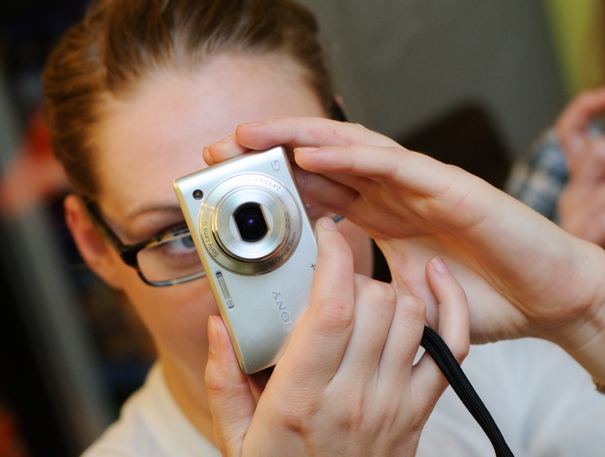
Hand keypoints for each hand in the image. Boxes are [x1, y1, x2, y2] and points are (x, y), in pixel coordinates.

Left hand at [204, 118, 604, 360]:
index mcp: (379, 215)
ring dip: (297, 138)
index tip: (227, 183)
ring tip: (252, 135)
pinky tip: (309, 153)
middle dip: (270, 151)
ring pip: (349, 149)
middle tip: (220, 147)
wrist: (549, 301)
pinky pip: (391, 164)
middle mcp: (393, 192)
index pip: (316, 190)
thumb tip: (314, 296)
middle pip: (321, 161)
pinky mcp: (447, 186)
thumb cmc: (482, 297)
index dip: (271, 181)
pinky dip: (349, 155)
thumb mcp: (401, 295)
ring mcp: (418, 185)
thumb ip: (362, 286)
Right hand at [204, 217, 468, 456]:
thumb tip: (218, 325)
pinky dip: (451, 309)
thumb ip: (222, 378)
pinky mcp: (419, 410)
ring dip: (389, 288)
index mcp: (302, 396)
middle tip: (333, 274)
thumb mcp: (235, 435)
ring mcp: (394, 403)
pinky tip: (435, 282)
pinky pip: (450, 347)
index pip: (332, 309)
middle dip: (355, 271)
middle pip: (375, 301)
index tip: (325, 234)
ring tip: (365, 288)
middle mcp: (354, 396)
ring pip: (410, 314)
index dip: (333, 259)